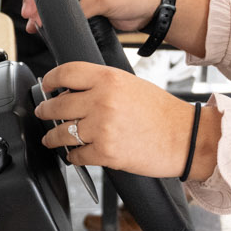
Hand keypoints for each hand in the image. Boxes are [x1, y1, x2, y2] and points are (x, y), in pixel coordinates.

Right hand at [19, 0, 164, 34]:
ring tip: (35, 23)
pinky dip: (57, 16)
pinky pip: (67, 7)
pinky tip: (47, 26)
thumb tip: (61, 17)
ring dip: (46, 9)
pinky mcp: (87, 1)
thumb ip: (80, 7)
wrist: (152, 9)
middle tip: (31, 14)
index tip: (33, 1)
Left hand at [35, 63, 203, 176]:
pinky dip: (73, 157)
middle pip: (57, 104)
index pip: (65, 73)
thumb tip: (73, 91)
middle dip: (45, 110)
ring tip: (52, 138)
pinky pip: (76, 155)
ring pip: (61, 132)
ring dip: (53, 137)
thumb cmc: (162, 112)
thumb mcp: (130, 85)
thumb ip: (101, 85)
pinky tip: (75, 154)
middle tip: (44, 113)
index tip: (45, 86)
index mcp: (108, 78)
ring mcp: (102, 128)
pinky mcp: (105, 153)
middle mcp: (102, 100)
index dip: (49, 80)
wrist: (186, 138)